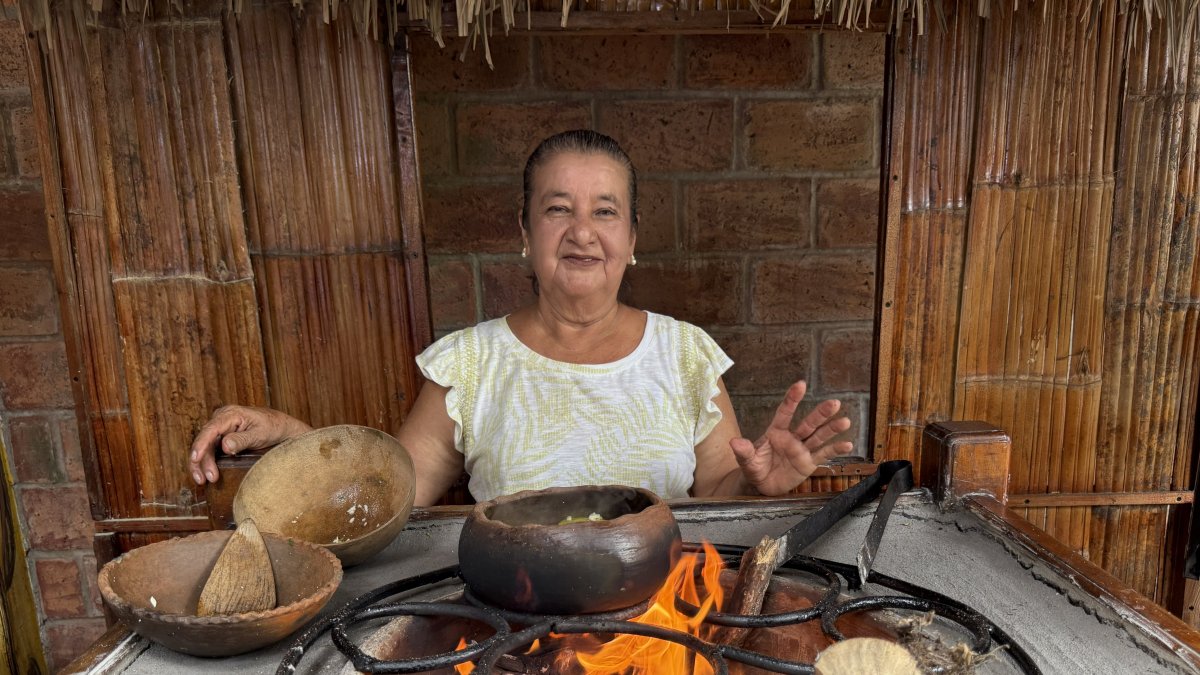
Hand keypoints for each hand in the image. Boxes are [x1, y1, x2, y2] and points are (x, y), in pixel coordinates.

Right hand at [188, 405, 311, 484]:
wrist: (283, 429)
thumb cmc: (274, 427)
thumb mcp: (261, 434)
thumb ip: (242, 439)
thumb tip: (224, 446)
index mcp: (230, 414)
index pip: (211, 430)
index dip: (201, 445)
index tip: (196, 458)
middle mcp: (221, 419)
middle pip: (205, 440)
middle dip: (201, 460)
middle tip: (206, 478)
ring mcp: (221, 429)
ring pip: (205, 447)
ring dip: (201, 464)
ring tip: (203, 480)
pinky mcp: (222, 439)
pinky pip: (210, 451)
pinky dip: (206, 463)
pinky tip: (205, 475)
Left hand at [729, 381, 852, 495]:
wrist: (761, 485)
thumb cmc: (754, 467)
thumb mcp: (746, 460)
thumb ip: (743, 451)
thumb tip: (735, 442)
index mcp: (776, 432)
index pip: (785, 412)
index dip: (793, 399)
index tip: (801, 384)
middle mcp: (792, 438)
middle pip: (808, 423)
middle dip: (821, 413)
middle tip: (834, 403)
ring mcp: (802, 450)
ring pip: (819, 436)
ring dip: (832, 429)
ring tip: (845, 421)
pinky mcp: (808, 463)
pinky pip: (823, 455)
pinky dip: (835, 450)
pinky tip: (848, 444)